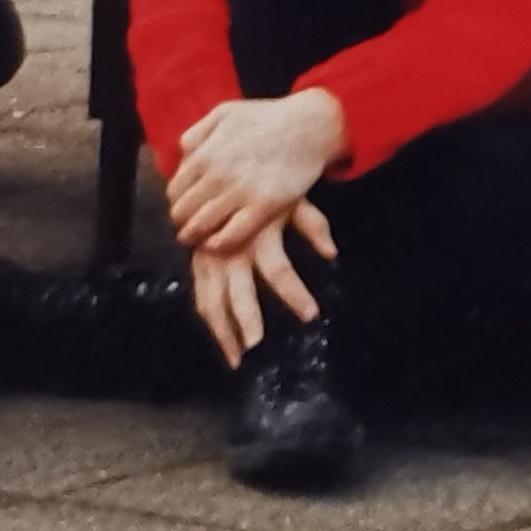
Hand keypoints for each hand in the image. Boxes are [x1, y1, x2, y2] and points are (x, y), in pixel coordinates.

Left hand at [167, 88, 348, 255]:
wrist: (311, 124)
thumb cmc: (269, 117)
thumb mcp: (225, 112)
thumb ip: (197, 133)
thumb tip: (181, 156)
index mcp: (206, 153)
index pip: (174, 190)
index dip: (176, 201)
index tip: (183, 206)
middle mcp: (219, 174)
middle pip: (183, 211)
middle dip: (181, 220)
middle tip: (187, 225)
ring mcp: (241, 191)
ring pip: (201, 225)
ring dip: (194, 235)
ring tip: (197, 238)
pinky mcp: (265, 205)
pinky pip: (231, 235)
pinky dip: (218, 243)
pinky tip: (217, 243)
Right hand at [188, 202, 333, 364]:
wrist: (221, 172)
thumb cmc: (263, 186)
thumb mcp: (291, 198)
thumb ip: (313, 225)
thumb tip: (333, 252)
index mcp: (257, 235)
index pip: (279, 271)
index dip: (295, 294)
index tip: (311, 314)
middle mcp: (230, 250)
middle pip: (237, 293)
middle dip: (246, 321)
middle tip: (256, 347)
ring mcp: (209, 258)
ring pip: (213, 302)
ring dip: (223, 332)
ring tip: (237, 359)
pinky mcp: (198, 262)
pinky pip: (202, 296)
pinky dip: (211, 320)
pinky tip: (222, 339)